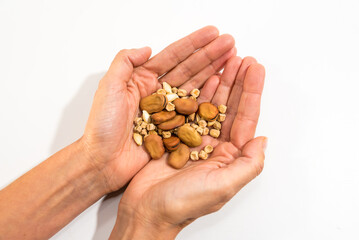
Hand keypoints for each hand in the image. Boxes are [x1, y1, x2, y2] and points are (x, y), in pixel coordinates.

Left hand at [80, 26, 235, 191]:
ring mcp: (168, 110)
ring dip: (213, 72)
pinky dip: (208, 99)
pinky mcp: (174, 128)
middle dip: (209, 55)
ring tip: (231, 60)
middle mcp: (157, 93)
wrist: (103, 161)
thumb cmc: (102, 127)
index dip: (193, 44)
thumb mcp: (108, 88)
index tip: (212, 33)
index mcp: (142, 79)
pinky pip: (194, 111)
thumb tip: (147, 48)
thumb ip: (125, 63)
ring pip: (194, 87)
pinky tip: (221, 87)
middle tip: (229, 43)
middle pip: (188, 69)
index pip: (172, 57)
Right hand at [110, 56, 265, 238]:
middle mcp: (215, 146)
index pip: (245, 118)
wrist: (147, 210)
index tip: (255, 69)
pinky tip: (203, 79)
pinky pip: (189, 109)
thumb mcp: (223, 186)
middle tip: (242, 58)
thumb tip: (263, 140)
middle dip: (237, 82)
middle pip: (230, 107)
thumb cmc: (183, 204)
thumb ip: (248, 164)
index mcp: (229, 157)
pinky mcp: (176, 136)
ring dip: (219, 83)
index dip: (251, 92)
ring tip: (225, 61)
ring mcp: (195, 140)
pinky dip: (196, 93)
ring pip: (210, 105)